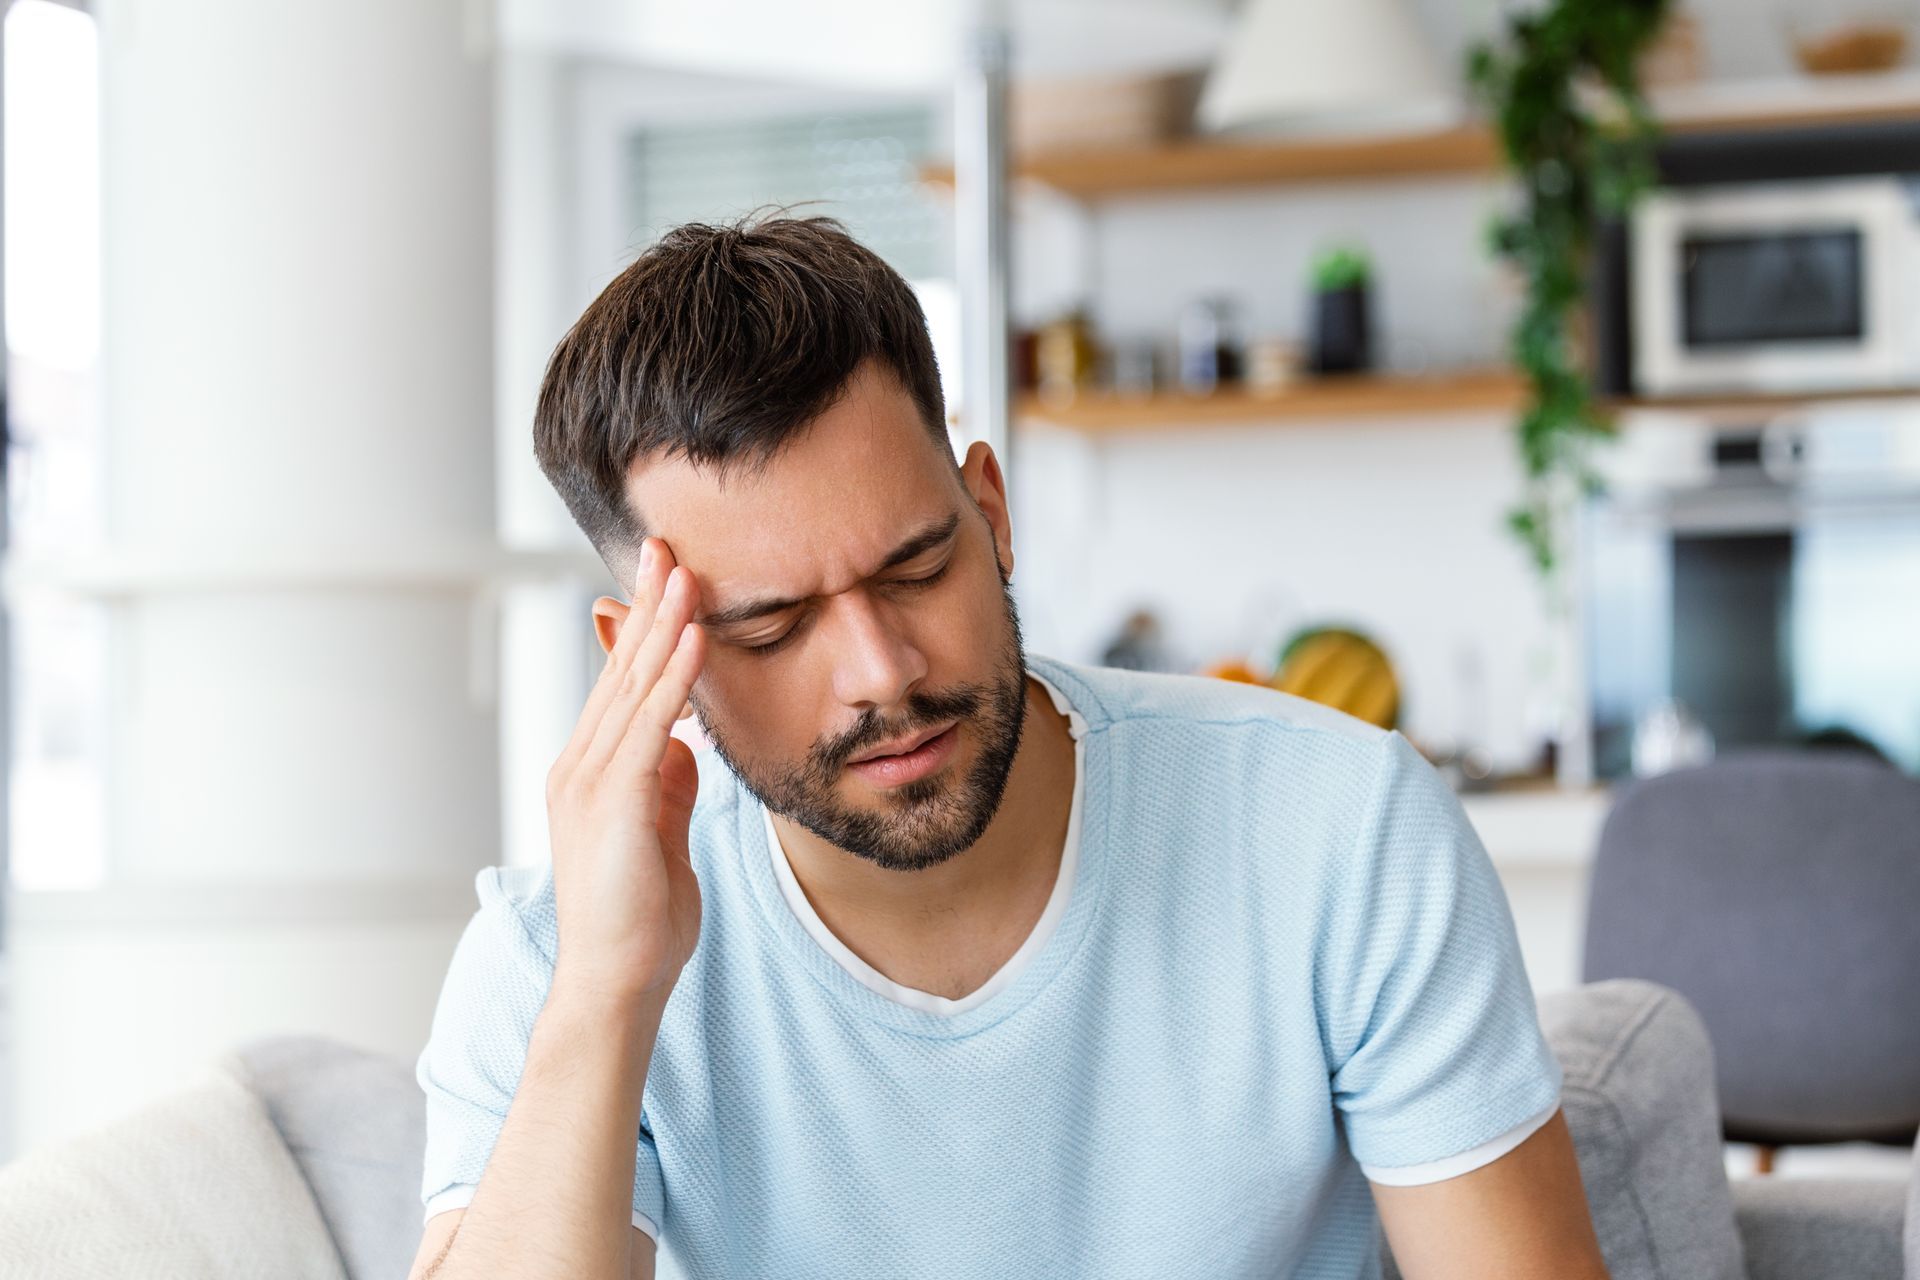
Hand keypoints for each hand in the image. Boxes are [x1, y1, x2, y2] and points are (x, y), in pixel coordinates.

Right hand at [545, 535, 706, 1006]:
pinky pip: (652, 724)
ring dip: (663, 623)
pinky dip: (676, 676)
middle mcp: (580, 766)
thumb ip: (669, 787)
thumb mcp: (663, 838)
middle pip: (619, 669)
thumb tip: (687, 744)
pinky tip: (697, 636)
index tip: (666, 578)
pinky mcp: (613, 800)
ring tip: (684, 569)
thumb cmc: (642, 922)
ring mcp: (589, 781)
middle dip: (646, 605)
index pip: (621, 686)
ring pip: (633, 685)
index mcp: (591, 774)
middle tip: (665, 544)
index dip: (644, 630)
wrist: (617, 983)